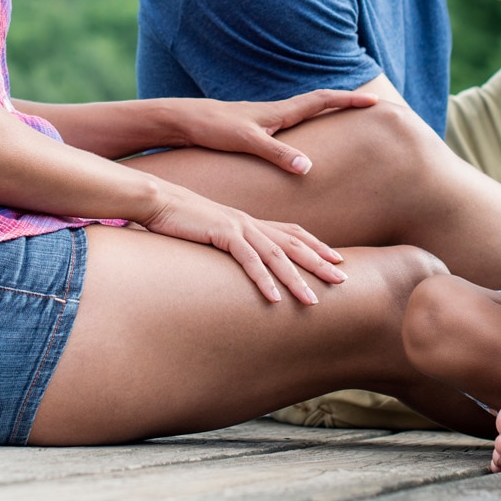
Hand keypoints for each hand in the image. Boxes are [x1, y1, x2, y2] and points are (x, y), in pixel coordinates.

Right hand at [139, 181, 347, 304]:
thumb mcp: (209, 231)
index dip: (316, 244)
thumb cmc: (179, 218)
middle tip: (343, 279)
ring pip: (277, 256)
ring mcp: (238, 226)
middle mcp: (249, 222)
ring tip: (313, 301)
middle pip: (294, 243)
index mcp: (249, 221)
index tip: (336, 258)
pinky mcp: (222, 233)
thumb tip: (233, 259)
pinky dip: (263, 280)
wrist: (158, 199)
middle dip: (319, 262)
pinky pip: (248, 260)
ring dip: (296, 279)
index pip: (292, 231)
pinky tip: (275, 297)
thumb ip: (225, 242)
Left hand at [165, 89, 378, 174]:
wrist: (184, 121)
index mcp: (279, 112)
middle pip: (319, 102)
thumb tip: (309, 167)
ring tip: (347, 118)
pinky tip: (305, 137)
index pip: (322, 101)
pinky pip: (291, 123)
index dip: (348, 101)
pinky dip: (307, 124)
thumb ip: (278, 154)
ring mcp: (266, 119)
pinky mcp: (256, 128)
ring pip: (305, 111)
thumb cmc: (213, 129)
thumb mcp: (248, 143)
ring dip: (327, 110)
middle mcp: (276, 112)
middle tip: (370, 105)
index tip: (374, 101)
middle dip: (345, 103)